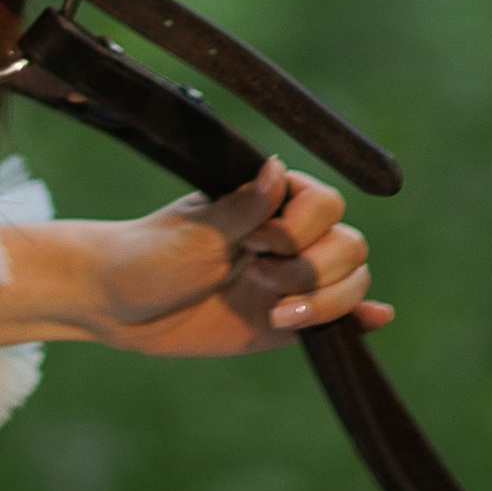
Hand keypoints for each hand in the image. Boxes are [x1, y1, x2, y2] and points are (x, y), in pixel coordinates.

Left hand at [0, 159, 392, 359]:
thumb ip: (242, 209)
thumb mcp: (194, 234)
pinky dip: (362, 317)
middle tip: (260, 279)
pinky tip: (372, 322)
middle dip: (314, 269)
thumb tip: (277, 169)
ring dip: (328, 300)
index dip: (302, 228)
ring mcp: (291, 279)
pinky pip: (340, 318)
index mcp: (267, 202)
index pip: (326, 204)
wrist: (119, 306)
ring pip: (351, 281)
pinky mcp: (287, 321)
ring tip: (278, 313)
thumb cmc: (149, 256)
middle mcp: (287, 237)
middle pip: (349, 244)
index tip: (256, 243)